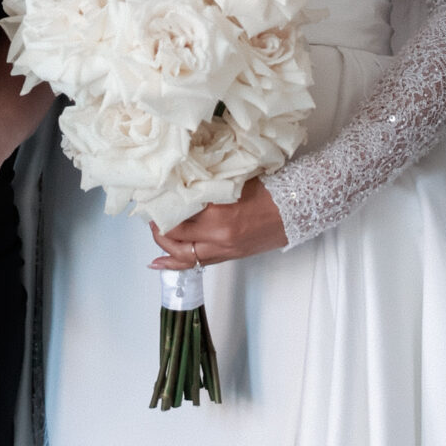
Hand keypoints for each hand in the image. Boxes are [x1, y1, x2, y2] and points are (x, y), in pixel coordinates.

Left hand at [149, 180, 285, 269]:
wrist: (295, 210)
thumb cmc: (268, 189)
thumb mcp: (234, 181)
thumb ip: (208, 185)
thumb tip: (182, 181)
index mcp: (219, 214)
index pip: (178, 214)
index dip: (161, 206)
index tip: (152, 197)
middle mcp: (218, 236)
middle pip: (176, 236)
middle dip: (159, 226)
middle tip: (150, 212)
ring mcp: (223, 250)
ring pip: (183, 255)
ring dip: (165, 245)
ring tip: (154, 234)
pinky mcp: (229, 257)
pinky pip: (195, 264)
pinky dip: (175, 263)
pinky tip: (159, 263)